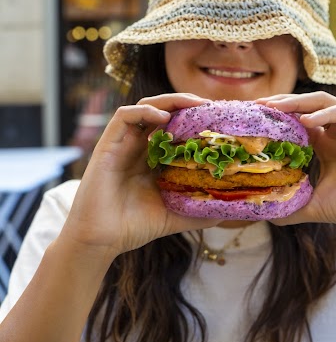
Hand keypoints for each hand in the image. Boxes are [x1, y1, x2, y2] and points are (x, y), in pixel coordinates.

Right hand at [60, 93, 217, 263]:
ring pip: (146, 107)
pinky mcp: (107, 145)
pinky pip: (124, 116)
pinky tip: (163, 118)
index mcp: (154, 158)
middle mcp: (139, 146)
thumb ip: (199, 210)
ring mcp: (123, 144)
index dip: (197, 119)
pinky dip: (145, 112)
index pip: (177, 127)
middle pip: (164, 111)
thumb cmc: (134, 227)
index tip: (220, 120)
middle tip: (212, 106)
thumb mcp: (175, 216)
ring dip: (170, 101)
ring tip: (194, 104)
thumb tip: (229, 211)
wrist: (101, 241)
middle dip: (187, 104)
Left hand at [256, 92, 335, 231]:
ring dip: (298, 103)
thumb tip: (259, 213)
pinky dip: (324, 114)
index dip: (275, 117)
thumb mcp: (314, 205)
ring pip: (322, 103)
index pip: (296, 121)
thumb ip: (289, 205)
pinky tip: (307, 122)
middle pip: (305, 106)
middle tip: (259, 105)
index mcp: (325, 144)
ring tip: (277, 107)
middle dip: (281, 103)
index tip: (252, 118)